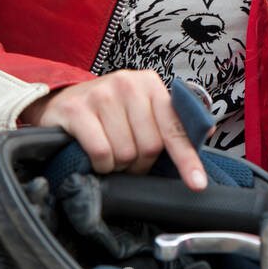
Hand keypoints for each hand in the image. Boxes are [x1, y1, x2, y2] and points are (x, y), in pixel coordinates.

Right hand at [19, 69, 206, 189]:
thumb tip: (207, 132)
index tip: (197, 184)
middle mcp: (127, 84)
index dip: (187, 159)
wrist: (60, 103)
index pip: (174, 127)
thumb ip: (170, 121)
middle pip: (149, 146)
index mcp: (149, 84)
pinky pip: (101, 153)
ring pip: (125, 153)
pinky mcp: (76, 110)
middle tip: (127, 159)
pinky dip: (100, 165)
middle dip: (139, 162)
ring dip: (118, 165)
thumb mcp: (141, 109)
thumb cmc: (108, 112)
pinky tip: (95, 158)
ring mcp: (100, 95)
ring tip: (110, 154)